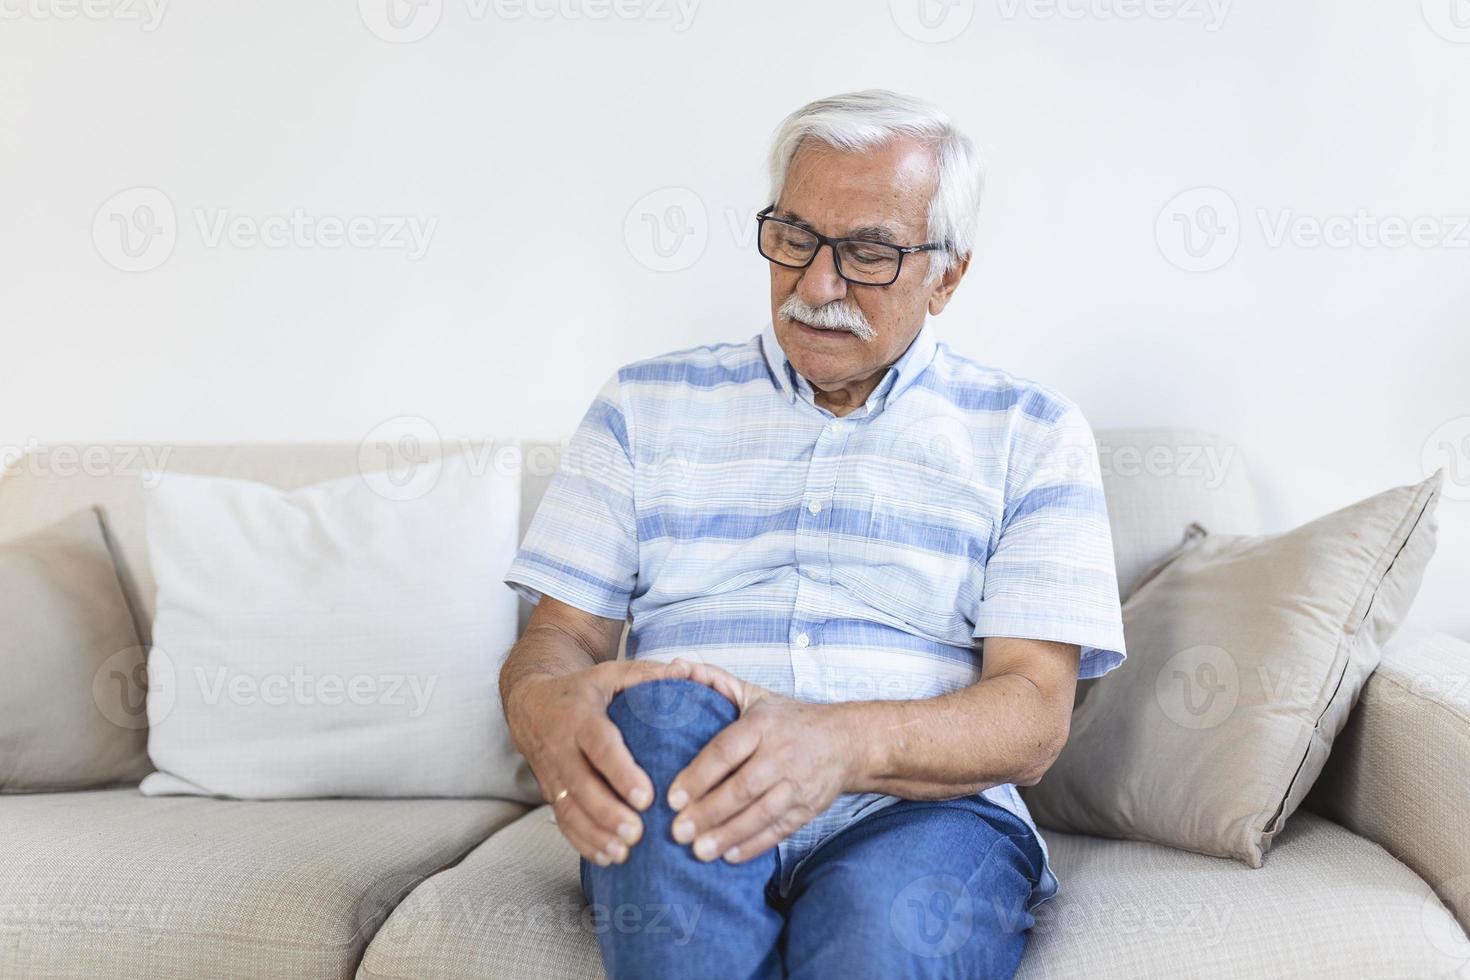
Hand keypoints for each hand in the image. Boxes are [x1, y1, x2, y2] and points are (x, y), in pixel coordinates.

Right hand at [506, 658, 695, 866]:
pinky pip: (563, 821)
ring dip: (595, 834)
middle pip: (581, 785)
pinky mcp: (549, 792)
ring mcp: (552, 774)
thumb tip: (684, 670)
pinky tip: (607, 857)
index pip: (600, 746)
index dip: (620, 772)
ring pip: (570, 809)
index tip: (645, 796)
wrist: (530, 704)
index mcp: (581, 717)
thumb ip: (645, 675)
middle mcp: (562, 748)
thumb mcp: (609, 674)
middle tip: (637, 833)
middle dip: (608, 812)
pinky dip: (582, 842)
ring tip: (623, 853)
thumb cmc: (582, 690)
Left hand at [664, 660, 861, 864]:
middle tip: (677, 830)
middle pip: (743, 788)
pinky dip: (754, 845)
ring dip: (728, 834)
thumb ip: (713, 681)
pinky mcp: (809, 807)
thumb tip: (676, 666)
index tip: (672, 797)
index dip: (699, 775)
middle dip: (708, 812)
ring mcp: (798, 783)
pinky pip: (780, 830)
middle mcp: (782, 754)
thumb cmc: (787, 719)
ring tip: (698, 851)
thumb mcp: (754, 695)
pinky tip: (729, 856)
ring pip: (761, 813)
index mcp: (763, 725)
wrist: (846, 740)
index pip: (727, 751)